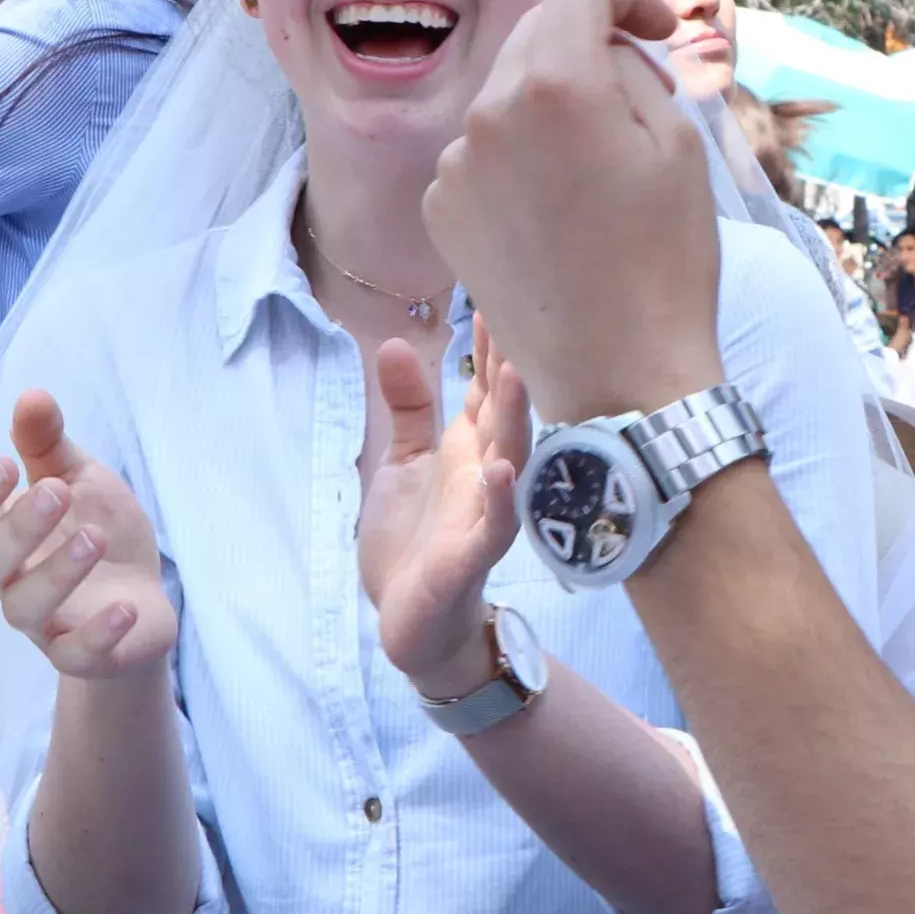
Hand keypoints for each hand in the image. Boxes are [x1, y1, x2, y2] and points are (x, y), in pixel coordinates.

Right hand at [0, 391, 175, 677]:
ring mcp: (44, 623)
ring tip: (94, 539)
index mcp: (2, 536)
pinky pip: (74, 655)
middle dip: (17, 526)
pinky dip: (97, 634)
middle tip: (56, 492)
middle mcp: (11, 582)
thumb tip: (30, 394)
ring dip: (57, 572)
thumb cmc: (95, 532)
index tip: (5, 465)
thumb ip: (49, 444)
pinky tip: (124, 608)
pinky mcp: (80, 654)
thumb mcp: (80, 480)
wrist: (142, 603)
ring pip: (24, 608)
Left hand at [357, 321, 531, 696]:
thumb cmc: (412, 541)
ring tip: (512, 375)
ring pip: (509, 459)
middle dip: (509, 365)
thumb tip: (396, 344)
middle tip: (518, 311)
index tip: (496, 290)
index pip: (485, 387)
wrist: (411, 622)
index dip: (490, 345)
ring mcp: (483, 513)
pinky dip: (499, 497)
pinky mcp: (471, 556)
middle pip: (503, 412)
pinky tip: (500, 468)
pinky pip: (494, 525)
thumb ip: (408, 408)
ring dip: (511, 419)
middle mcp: (485, 473)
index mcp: (470, 448)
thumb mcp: (402, 464)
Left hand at [424, 0, 723, 423]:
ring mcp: (455, 165)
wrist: (619, 376)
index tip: (655, 30)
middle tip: (639, 95)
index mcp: (553, 85)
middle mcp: (487, 113)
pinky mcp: (443, 210)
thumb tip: (604, 47)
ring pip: (507, 96)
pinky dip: (519, 156)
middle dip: (588, 48)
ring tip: (599, 165)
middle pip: (535, 36)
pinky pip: (482, 152)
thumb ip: (633, 67)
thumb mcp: (678, 144)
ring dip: (551, 104)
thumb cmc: (666, 262)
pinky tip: (558, 207)